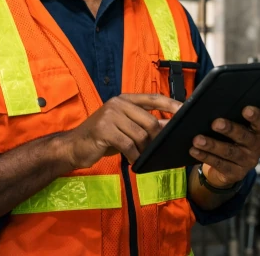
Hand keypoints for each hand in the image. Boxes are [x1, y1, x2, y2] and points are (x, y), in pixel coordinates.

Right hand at [64, 94, 181, 167]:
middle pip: (149, 121)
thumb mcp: (126, 128)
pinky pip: (128, 145)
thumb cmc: (103, 138)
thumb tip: (171, 125)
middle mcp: (118, 104)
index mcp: (125, 99)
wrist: (74, 147)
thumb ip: (145, 124)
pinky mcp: (104, 130)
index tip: (185, 110)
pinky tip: (133, 160)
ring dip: (142, 149)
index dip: (170, 104)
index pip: (153, 98)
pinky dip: (133, 155)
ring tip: (139, 155)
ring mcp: (110, 115)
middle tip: (153, 149)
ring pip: (140, 134)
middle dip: (155, 138)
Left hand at [189, 106, 259, 187]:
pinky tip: (194, 150)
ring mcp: (247, 162)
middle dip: (229, 129)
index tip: (245, 109)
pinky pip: (219, 164)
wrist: (229, 166)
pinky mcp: (236, 174)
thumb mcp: (234, 128)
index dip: (254, 116)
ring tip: (197, 139)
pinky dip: (205, 157)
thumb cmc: (230, 139)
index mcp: (259, 131)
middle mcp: (257, 147)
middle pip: (244, 137)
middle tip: (215, 123)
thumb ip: (229, 117)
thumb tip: (209, 104)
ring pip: (229, 152)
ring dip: (212, 145)